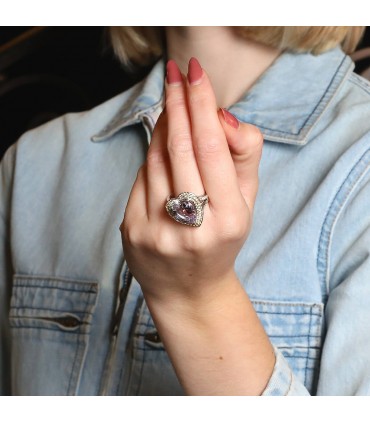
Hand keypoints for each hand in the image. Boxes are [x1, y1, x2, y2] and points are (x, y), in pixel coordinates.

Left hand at [120, 58, 273, 394]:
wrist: (189, 289)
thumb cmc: (221, 239)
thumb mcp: (247, 202)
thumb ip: (244, 156)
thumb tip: (222, 117)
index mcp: (230, 218)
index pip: (212, 146)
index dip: (201, 103)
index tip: (194, 73)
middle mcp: (193, 226)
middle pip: (179, 147)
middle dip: (177, 102)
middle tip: (175, 74)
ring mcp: (158, 230)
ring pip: (156, 159)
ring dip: (163, 126)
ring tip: (171, 109)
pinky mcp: (132, 232)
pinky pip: (140, 177)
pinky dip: (151, 155)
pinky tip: (160, 149)